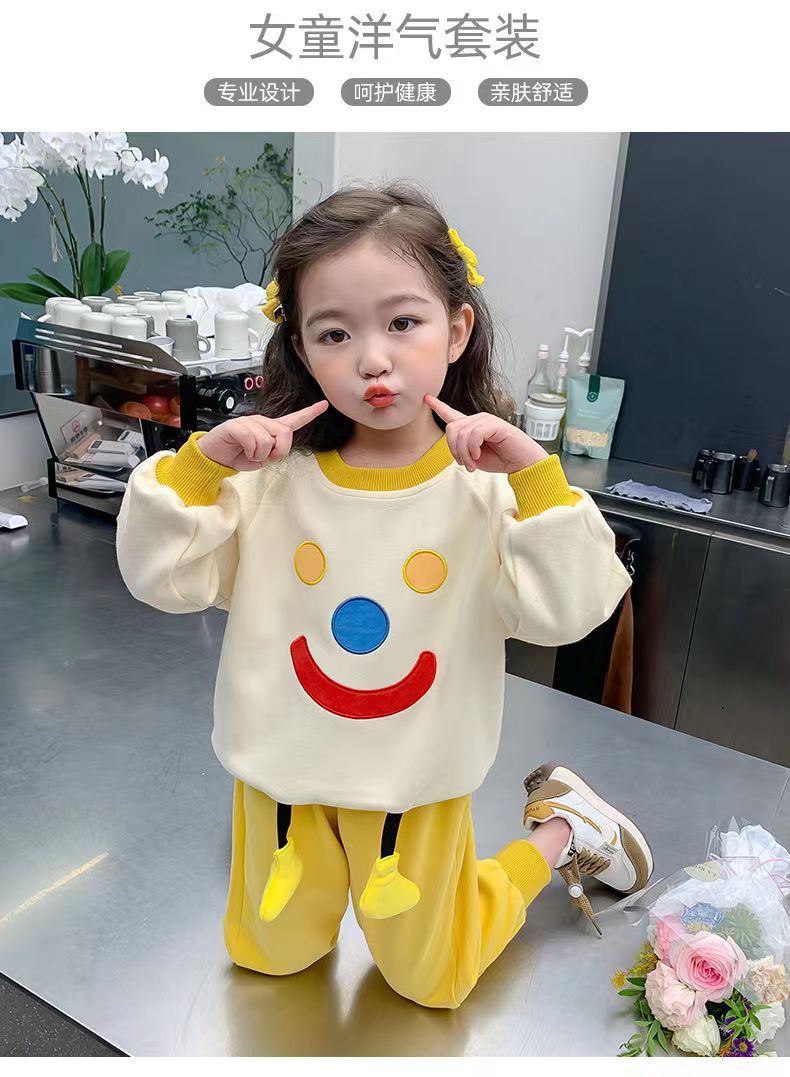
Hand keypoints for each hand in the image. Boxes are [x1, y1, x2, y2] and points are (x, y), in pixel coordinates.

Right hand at [197, 400, 328, 470]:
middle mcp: (262, 421)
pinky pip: (252, 441)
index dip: (309, 413)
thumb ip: (274, 452)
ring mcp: (249, 422)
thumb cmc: (237, 455)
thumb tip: (277, 447)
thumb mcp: (261, 459)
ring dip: (258, 455)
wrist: (215, 456)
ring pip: (267, 441)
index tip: (324, 404)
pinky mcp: (236, 426)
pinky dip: (249, 452)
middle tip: (263, 456)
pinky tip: (242, 450)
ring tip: (248, 453)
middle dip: (278, 451)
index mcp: (270, 428)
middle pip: (284, 433)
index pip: (293, 420)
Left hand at [424, 395, 548, 473]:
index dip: (438, 406)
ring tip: (473, 464)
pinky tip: (478, 455)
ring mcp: (487, 420)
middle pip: (451, 428)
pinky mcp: (495, 424)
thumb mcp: (474, 457)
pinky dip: (472, 448)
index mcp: (472, 427)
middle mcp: (478, 420)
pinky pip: (474, 434)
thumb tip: (455, 446)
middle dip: (454, 450)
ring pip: (461, 433)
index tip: (426, 398)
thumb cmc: (501, 459)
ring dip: (464, 454)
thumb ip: (462, 448)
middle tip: (466, 464)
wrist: (522, 463)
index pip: (451, 413)